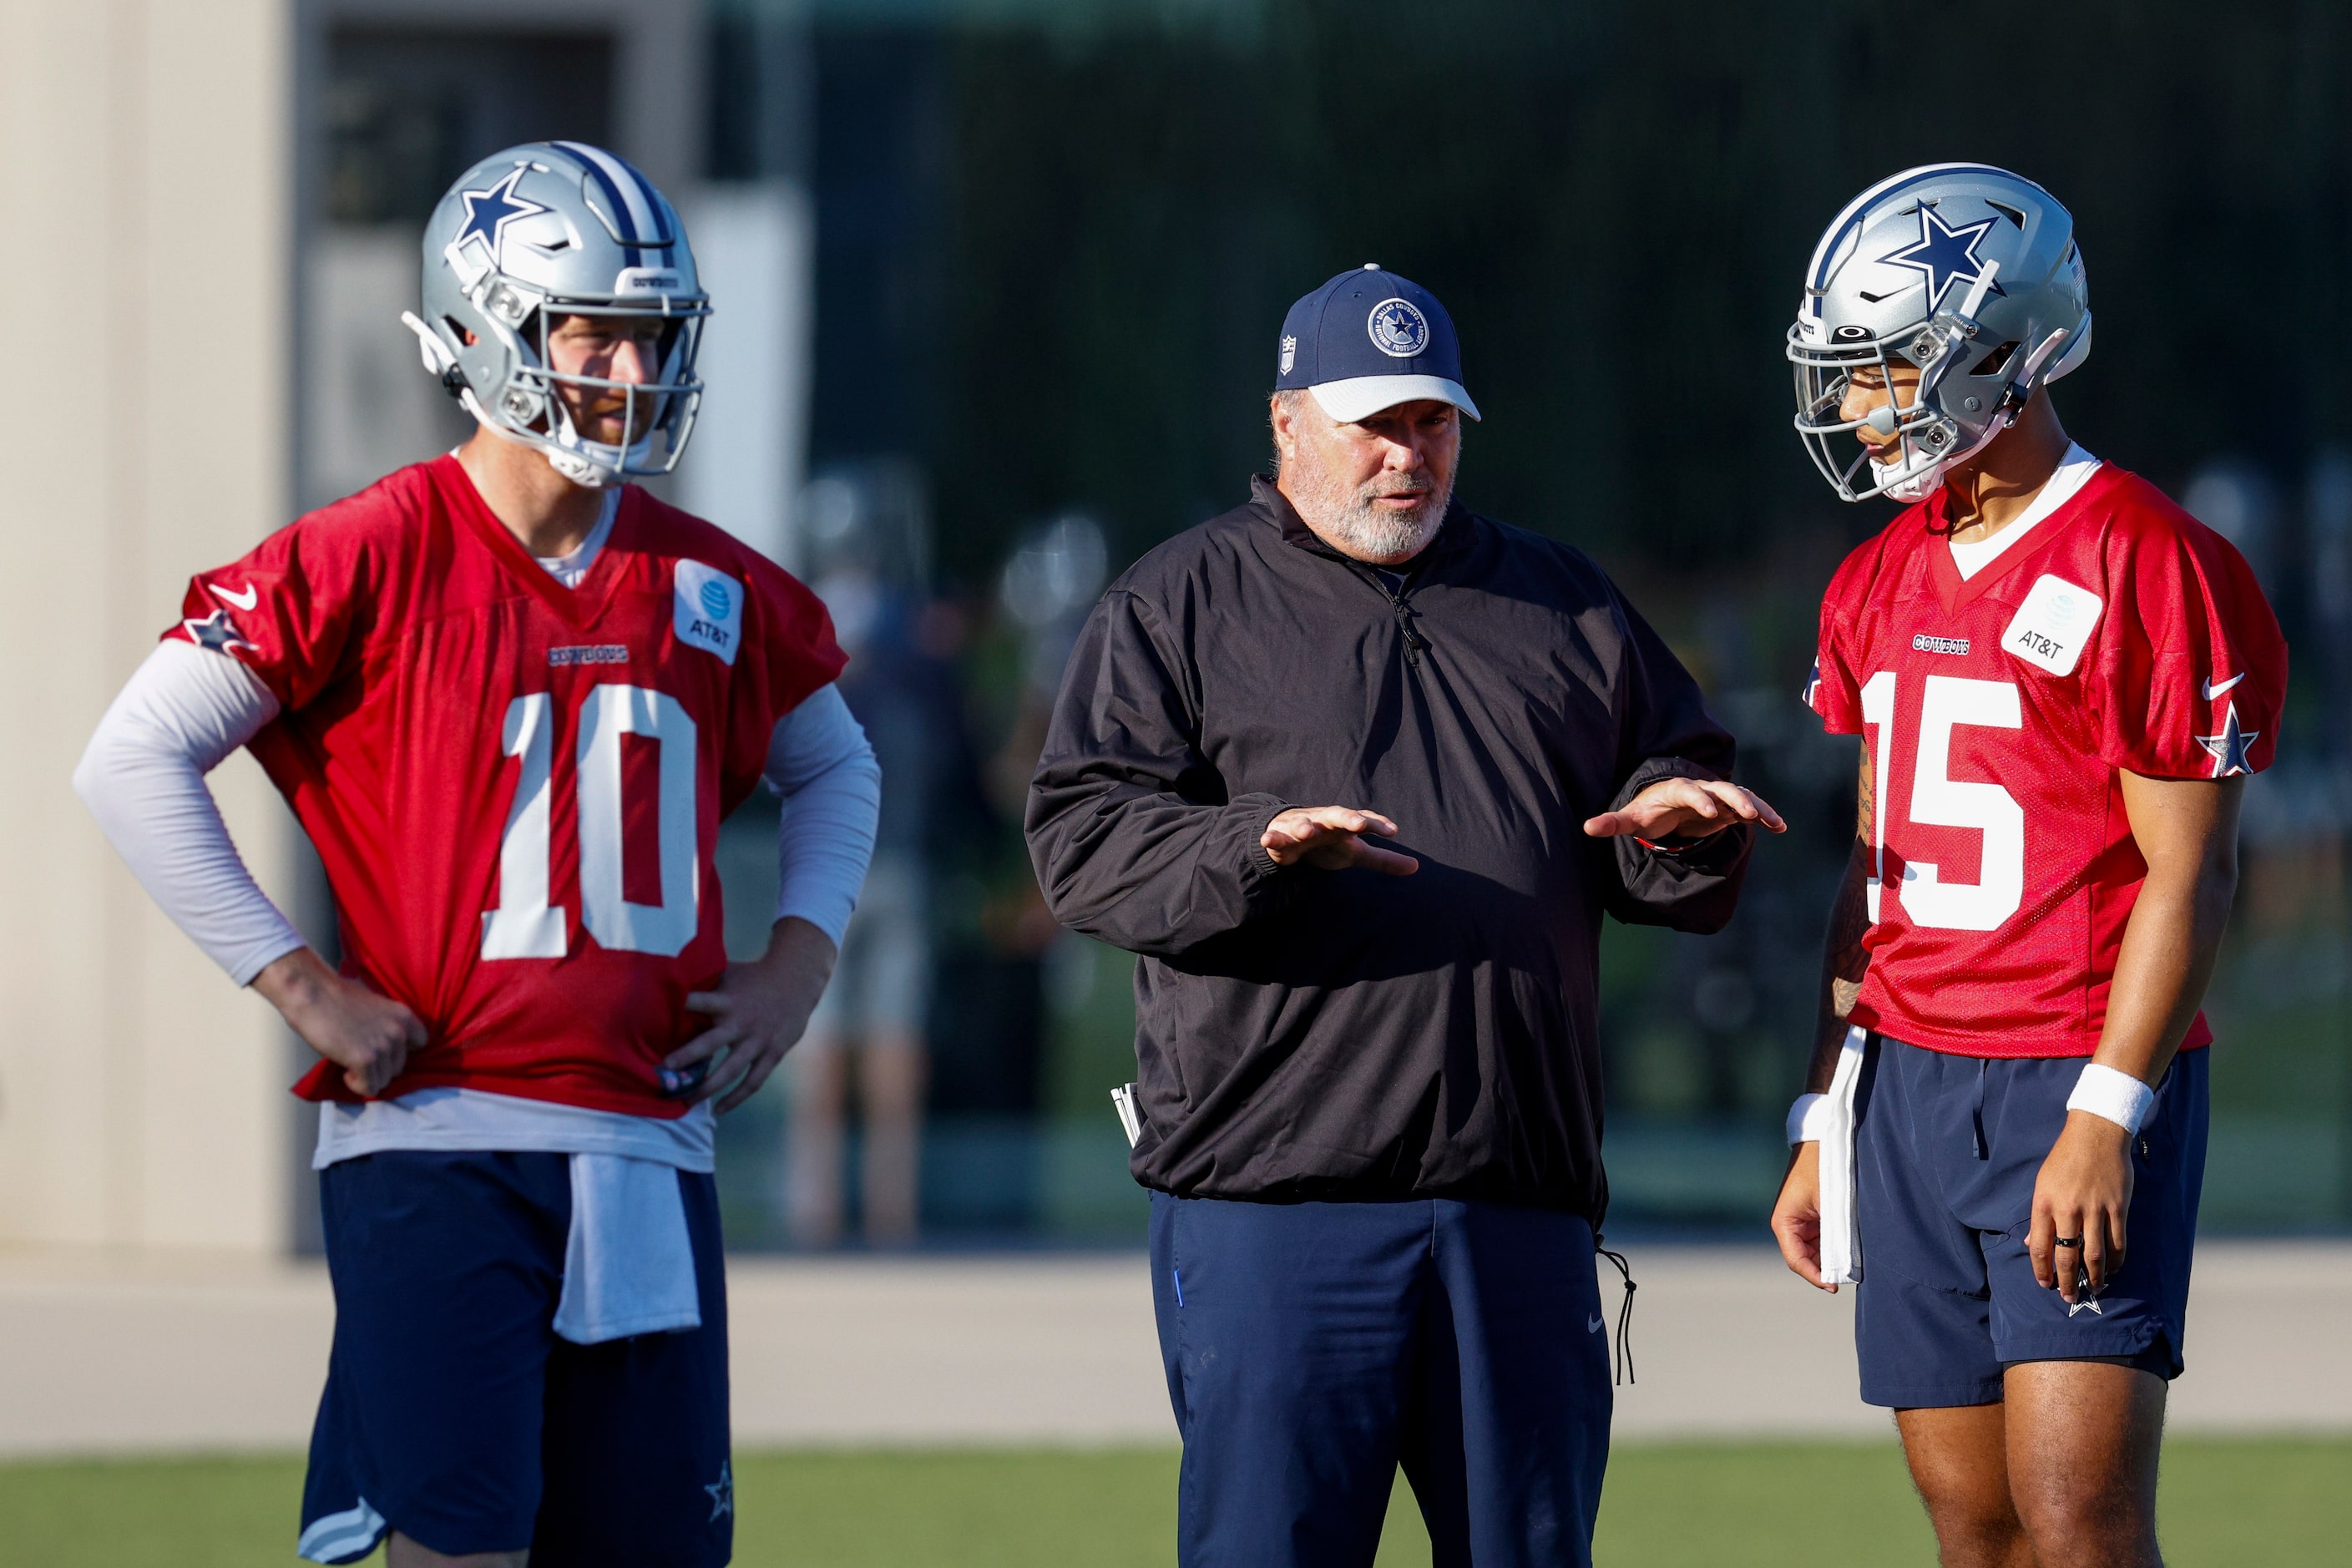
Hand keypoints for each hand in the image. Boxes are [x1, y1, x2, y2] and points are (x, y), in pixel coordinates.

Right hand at [252, 947, 427, 1097]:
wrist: (313, 993)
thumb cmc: (336, 996)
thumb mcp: (374, 1006)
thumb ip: (385, 1025)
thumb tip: (386, 1047)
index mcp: (404, 1015)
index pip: (420, 1043)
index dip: (399, 1051)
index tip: (382, 1051)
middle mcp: (399, 1032)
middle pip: (399, 1066)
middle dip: (379, 1066)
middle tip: (357, 1057)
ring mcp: (384, 1047)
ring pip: (384, 1080)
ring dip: (366, 1076)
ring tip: (348, 1062)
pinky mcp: (366, 1060)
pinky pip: (370, 1087)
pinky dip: (356, 1084)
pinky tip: (345, 1072)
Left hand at [665, 917, 837, 1112]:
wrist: (798, 980)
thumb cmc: (753, 977)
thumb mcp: (729, 974)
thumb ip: (704, 983)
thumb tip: (667, 981)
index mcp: (728, 1000)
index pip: (700, 1002)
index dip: (681, 1007)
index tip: (653, 1017)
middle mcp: (742, 1021)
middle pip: (711, 1043)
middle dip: (687, 1056)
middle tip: (665, 1069)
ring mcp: (759, 1040)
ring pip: (731, 1070)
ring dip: (707, 1087)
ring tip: (686, 1101)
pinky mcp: (773, 1052)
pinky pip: (753, 1081)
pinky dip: (736, 1097)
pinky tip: (719, 1109)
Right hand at [1260, 807, 1418, 874]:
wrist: (1291, 835)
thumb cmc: (1329, 842)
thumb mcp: (1356, 852)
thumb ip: (1383, 859)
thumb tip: (1416, 867)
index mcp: (1344, 823)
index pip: (1364, 820)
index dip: (1377, 824)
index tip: (1392, 831)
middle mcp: (1324, 820)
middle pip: (1337, 815)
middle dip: (1347, 818)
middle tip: (1359, 824)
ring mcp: (1301, 826)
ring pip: (1303, 824)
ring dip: (1305, 827)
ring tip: (1308, 832)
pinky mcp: (1280, 837)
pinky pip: (1275, 837)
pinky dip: (1272, 838)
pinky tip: (1267, 841)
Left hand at [1583, 777, 1786, 840]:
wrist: (1667, 805)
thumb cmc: (1649, 810)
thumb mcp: (1631, 818)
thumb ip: (1612, 822)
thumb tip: (1586, 827)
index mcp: (1676, 790)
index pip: (1688, 791)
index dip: (1699, 800)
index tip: (1709, 814)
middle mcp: (1701, 789)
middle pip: (1721, 789)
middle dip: (1735, 799)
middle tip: (1749, 814)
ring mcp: (1718, 797)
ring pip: (1741, 797)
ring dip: (1758, 807)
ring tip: (1775, 822)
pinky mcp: (1730, 808)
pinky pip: (1750, 809)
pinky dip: (1765, 816)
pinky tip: (1780, 827)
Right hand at [1771, 1141, 1839, 1292]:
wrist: (1825, 1139)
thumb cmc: (1824, 1169)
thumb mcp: (1831, 1205)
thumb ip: (1835, 1237)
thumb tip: (1844, 1267)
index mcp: (1784, 1221)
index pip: (1796, 1260)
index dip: (1815, 1276)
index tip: (1835, 1286)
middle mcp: (1788, 1223)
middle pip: (1805, 1258)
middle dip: (1825, 1268)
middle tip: (1850, 1276)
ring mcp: (1801, 1220)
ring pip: (1815, 1251)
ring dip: (1832, 1257)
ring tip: (1853, 1263)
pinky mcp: (1813, 1216)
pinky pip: (1822, 1239)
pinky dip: (1835, 1246)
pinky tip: (1851, 1248)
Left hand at [2030, 1110, 2134, 1303]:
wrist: (2095, 1134)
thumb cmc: (2065, 1158)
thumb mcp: (2042, 1183)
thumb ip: (2039, 1216)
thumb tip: (2034, 1244)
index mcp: (2044, 1203)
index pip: (2040, 1246)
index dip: (2041, 1269)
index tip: (2044, 1283)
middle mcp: (2068, 1209)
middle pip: (2067, 1256)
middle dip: (2067, 1281)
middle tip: (2068, 1297)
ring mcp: (2095, 1209)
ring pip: (2094, 1254)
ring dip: (2094, 1277)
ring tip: (2093, 1288)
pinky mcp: (2118, 1208)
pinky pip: (2117, 1242)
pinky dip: (2115, 1260)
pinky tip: (2113, 1270)